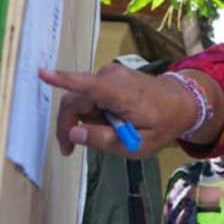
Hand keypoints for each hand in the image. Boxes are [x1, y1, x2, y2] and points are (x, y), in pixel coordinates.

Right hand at [38, 63, 200, 154]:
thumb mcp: (138, 144)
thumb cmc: (163, 125)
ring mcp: (110, 73)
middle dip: (70, 125)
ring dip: (86, 120)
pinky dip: (93, 112)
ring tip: (109, 133)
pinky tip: (110, 122)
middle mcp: (112, 77)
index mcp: (121, 93)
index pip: (88, 85)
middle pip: (75, 100)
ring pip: (81, 100)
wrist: (182, 102)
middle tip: (69, 149)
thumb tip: (74, 133)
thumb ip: (105, 140)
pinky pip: (89, 96)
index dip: (63, 80)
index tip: (41, 74)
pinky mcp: (109, 75)